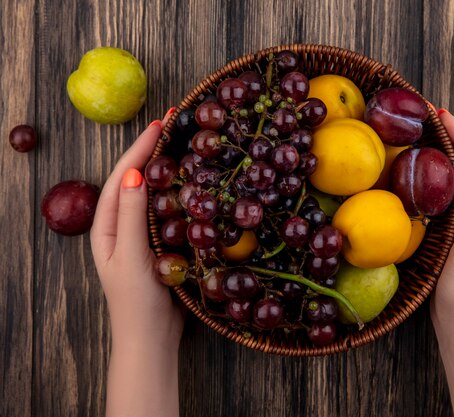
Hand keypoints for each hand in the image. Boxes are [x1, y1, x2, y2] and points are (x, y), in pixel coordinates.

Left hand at [90, 110, 182, 347]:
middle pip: (134, 180)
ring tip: (181, 144)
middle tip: (173, 124)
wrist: (151, 339)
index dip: (138, 149)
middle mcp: (121, 226)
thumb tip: (135, 175)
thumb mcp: (130, 257)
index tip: (160, 124)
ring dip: (164, 168)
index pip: (122, 178)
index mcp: (106, 226)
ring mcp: (140, 235)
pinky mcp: (159, 244)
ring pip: (152, 193)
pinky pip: (167, 210)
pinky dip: (176, 192)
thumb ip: (131, 216)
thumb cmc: (136, 302)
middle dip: (150, 151)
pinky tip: (190, 183)